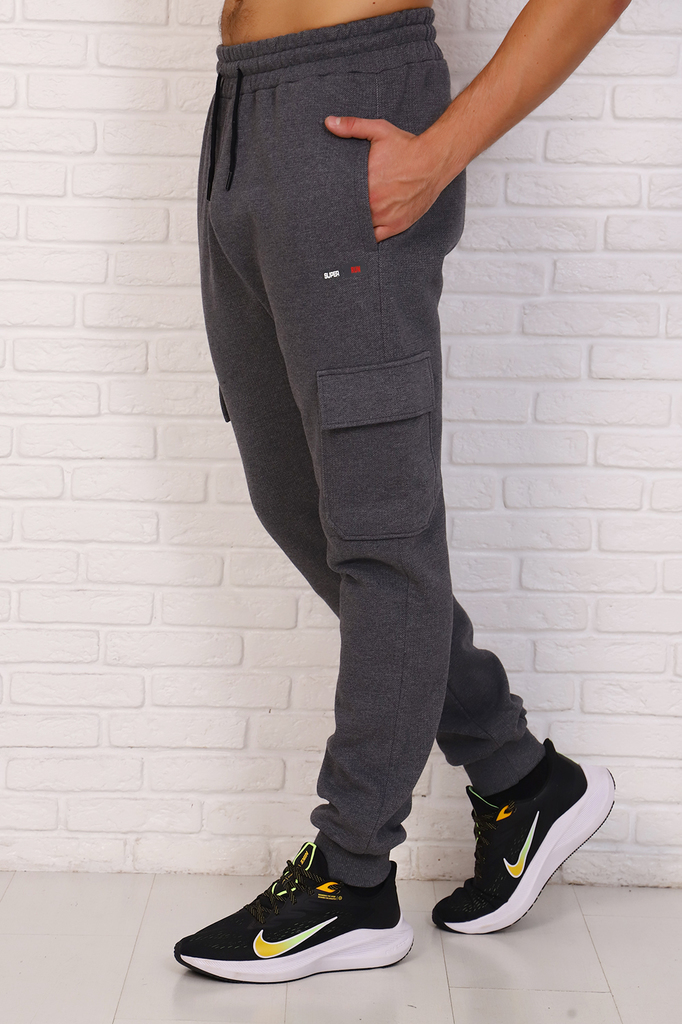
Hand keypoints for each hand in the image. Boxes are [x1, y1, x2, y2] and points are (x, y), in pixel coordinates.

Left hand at [325, 115, 447, 242]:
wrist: (435, 161)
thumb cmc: (407, 146)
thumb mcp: (379, 130)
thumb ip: (352, 126)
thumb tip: (328, 122)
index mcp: (366, 184)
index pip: (340, 198)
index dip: (333, 199)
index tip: (328, 197)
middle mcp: (374, 204)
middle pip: (350, 214)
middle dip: (343, 212)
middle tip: (334, 210)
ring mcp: (386, 217)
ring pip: (361, 228)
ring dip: (354, 225)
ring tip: (346, 221)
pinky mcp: (397, 226)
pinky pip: (376, 238)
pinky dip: (369, 236)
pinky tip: (362, 231)